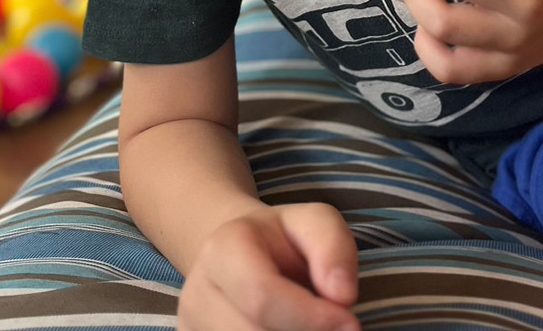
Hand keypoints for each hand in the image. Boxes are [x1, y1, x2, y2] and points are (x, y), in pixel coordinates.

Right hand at [177, 202, 359, 330]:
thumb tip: (342, 296)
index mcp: (222, 249)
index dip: (311, 318)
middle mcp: (197, 294)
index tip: (351, 324)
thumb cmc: (282, 240)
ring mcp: (191, 330)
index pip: (262, 297)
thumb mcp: (314, 222)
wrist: (239, 255)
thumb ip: (333, 247)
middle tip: (334, 328)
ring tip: (308, 327)